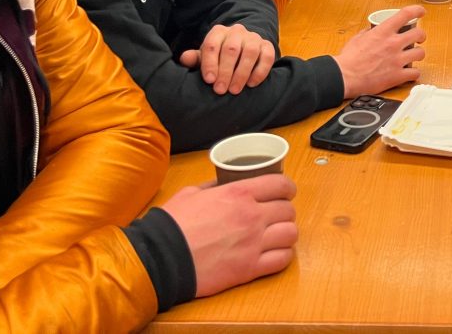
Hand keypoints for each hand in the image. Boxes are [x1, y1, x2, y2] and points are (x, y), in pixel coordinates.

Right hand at [164, 174, 298, 297]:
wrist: (161, 258)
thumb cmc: (172, 225)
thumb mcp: (192, 193)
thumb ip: (214, 186)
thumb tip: (223, 182)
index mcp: (239, 193)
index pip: (281, 184)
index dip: (287, 187)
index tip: (285, 192)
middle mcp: (252, 216)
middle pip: (288, 210)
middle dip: (284, 211)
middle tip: (276, 215)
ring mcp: (253, 243)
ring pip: (291, 234)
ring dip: (286, 233)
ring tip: (277, 235)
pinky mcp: (249, 269)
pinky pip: (282, 260)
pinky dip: (282, 256)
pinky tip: (274, 254)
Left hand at [180, 24, 275, 95]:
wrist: (242, 48)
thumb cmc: (219, 57)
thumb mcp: (205, 57)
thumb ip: (195, 58)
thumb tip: (185, 58)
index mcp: (218, 32)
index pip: (212, 45)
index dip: (210, 63)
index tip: (209, 80)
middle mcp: (237, 31)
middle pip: (231, 49)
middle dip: (225, 71)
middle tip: (220, 90)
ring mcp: (254, 37)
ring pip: (250, 52)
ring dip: (242, 73)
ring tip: (235, 90)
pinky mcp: (267, 45)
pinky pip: (267, 56)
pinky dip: (260, 71)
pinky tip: (251, 84)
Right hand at [335, 5, 425, 96]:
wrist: (345, 77)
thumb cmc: (349, 58)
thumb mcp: (358, 38)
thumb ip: (369, 32)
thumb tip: (372, 30)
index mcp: (383, 31)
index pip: (406, 14)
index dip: (417, 10)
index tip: (421, 12)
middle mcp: (393, 43)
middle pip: (419, 34)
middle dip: (421, 36)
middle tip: (419, 38)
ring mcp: (397, 60)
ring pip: (421, 53)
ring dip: (418, 54)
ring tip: (414, 56)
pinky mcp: (397, 76)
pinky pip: (415, 73)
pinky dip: (414, 73)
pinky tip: (410, 73)